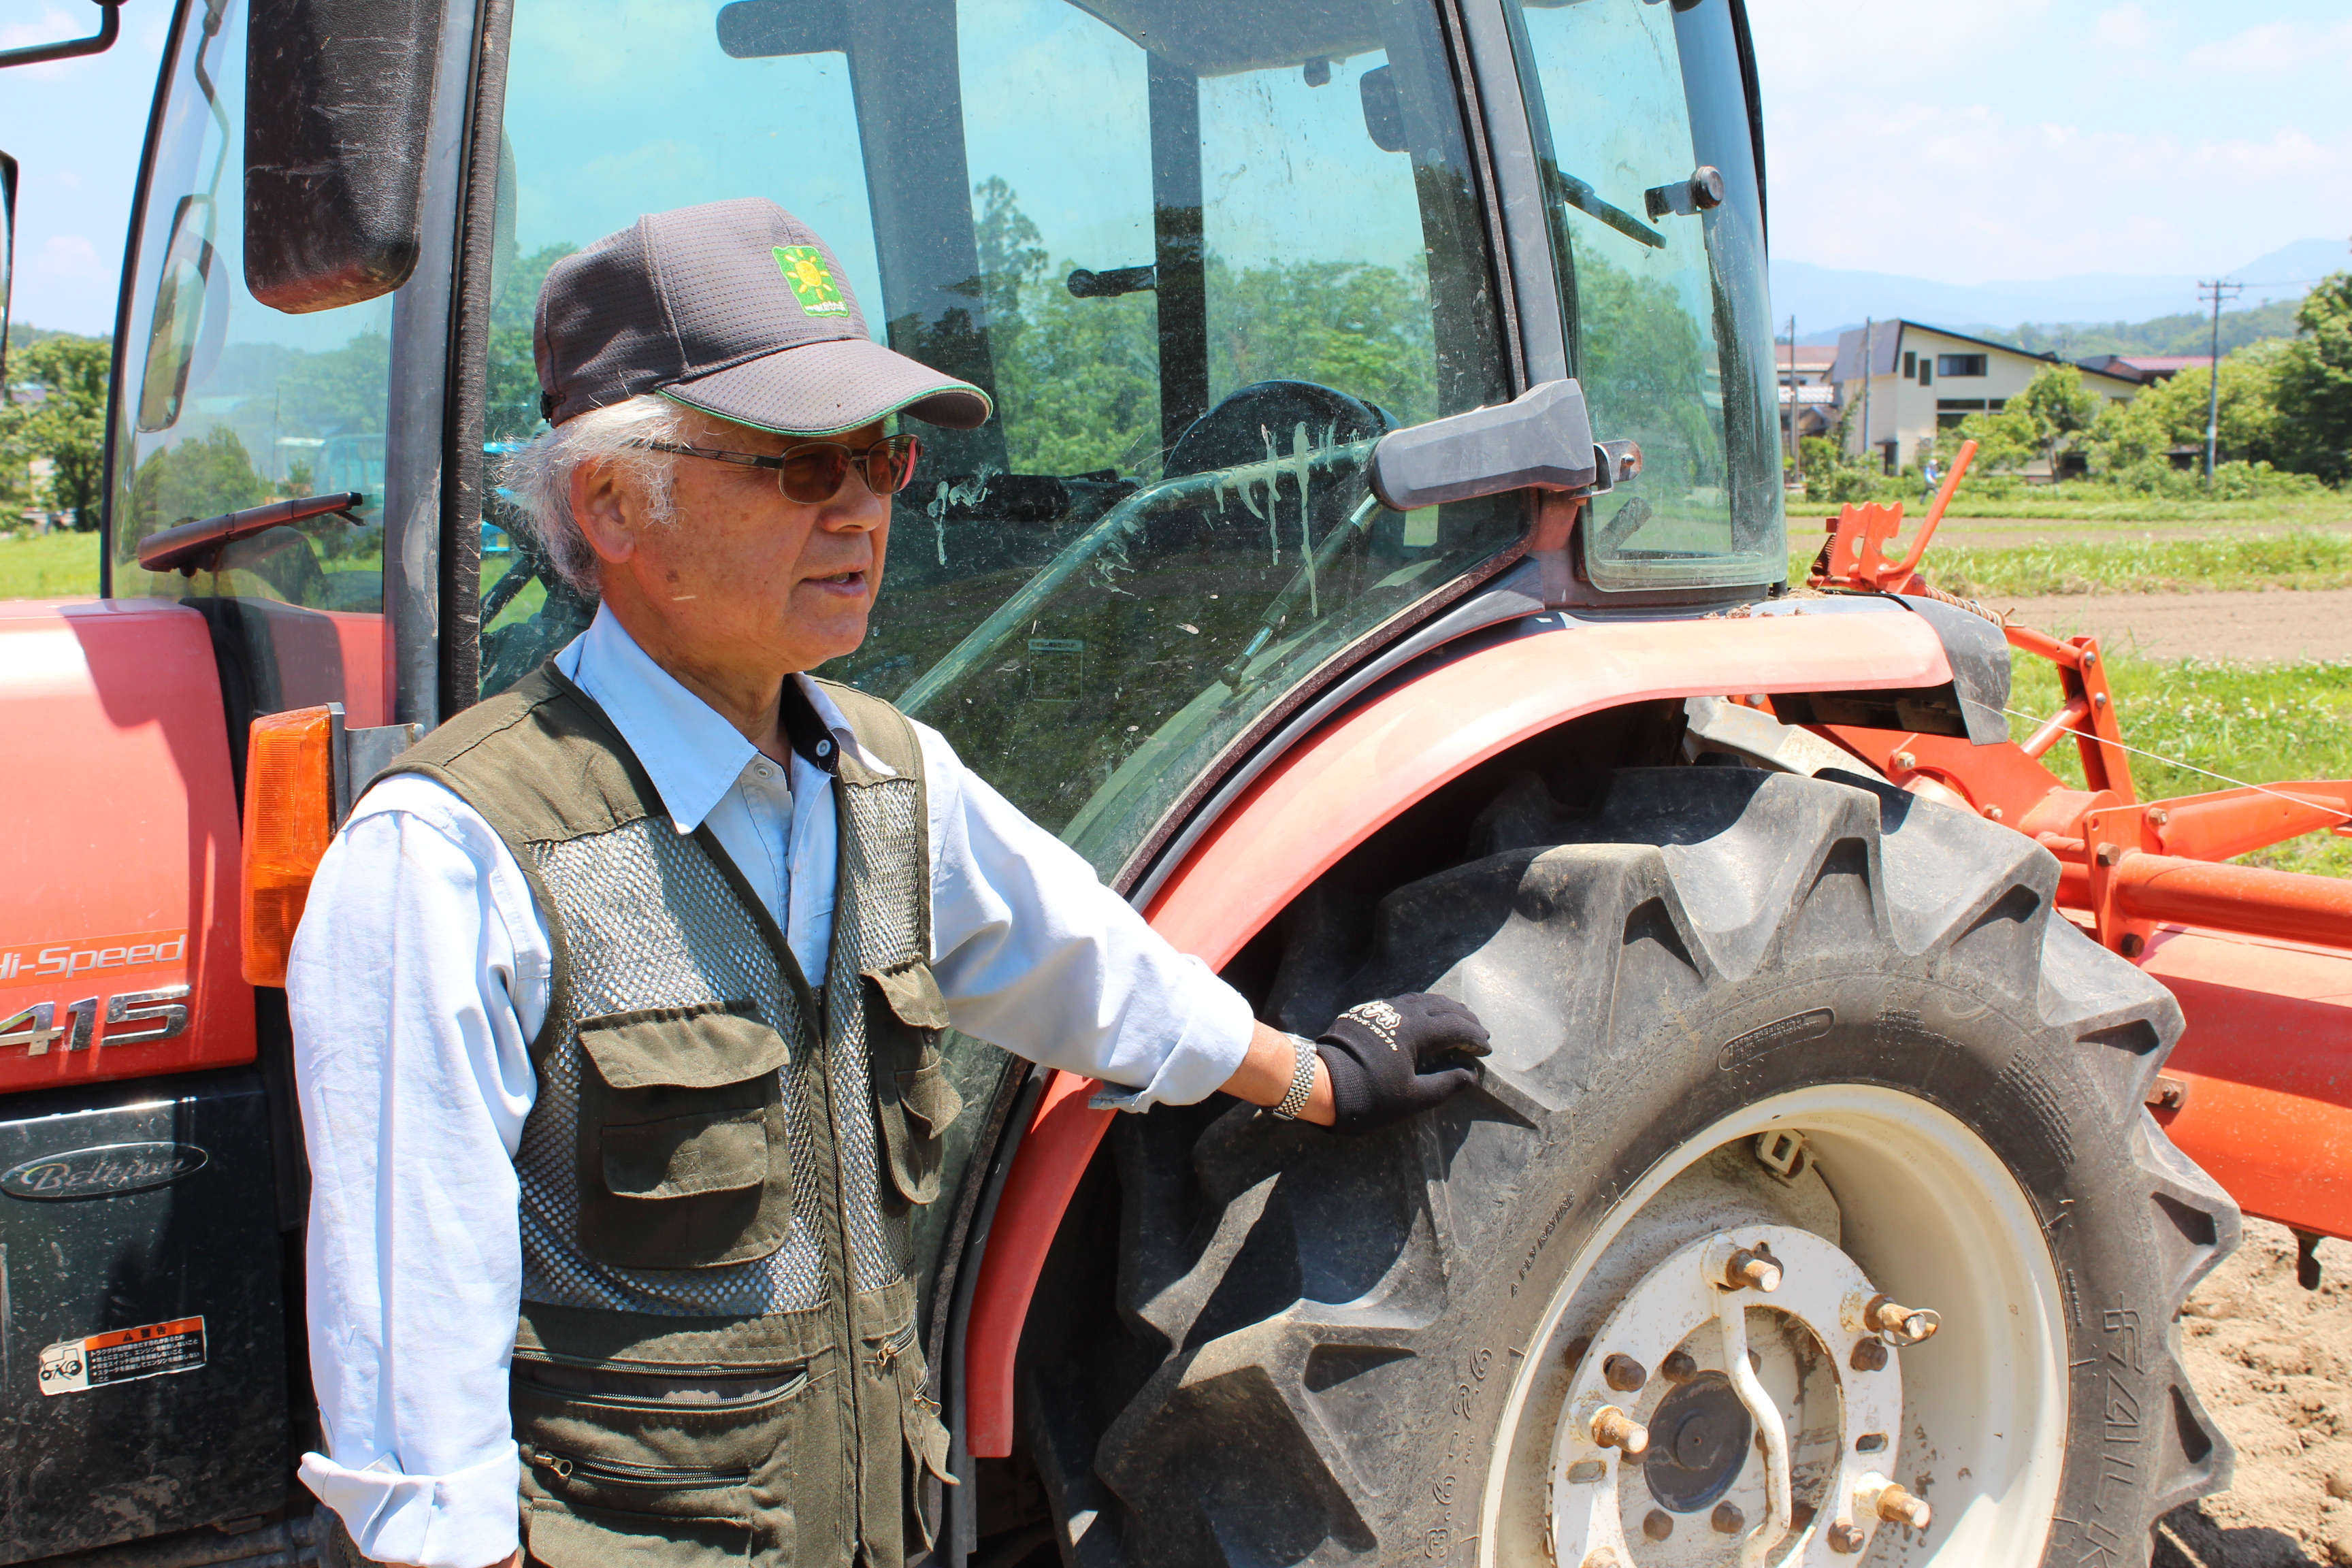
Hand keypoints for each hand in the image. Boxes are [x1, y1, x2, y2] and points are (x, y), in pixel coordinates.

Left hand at [1315, 993, 1489, 1133]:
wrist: (1319, 1084)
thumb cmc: (1368, 1096)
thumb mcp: (1413, 1099)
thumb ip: (1446, 1085)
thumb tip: (1471, 1075)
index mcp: (1415, 1031)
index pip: (1455, 1027)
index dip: (1474, 1037)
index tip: (1486, 1049)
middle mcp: (1400, 1012)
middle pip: (1441, 1007)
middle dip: (1464, 1018)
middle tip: (1478, 1031)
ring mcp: (1381, 1009)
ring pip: (1421, 1000)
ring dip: (1443, 1009)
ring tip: (1457, 1019)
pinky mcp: (1366, 1013)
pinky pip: (1402, 1002)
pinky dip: (1422, 1007)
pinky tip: (1422, 1016)